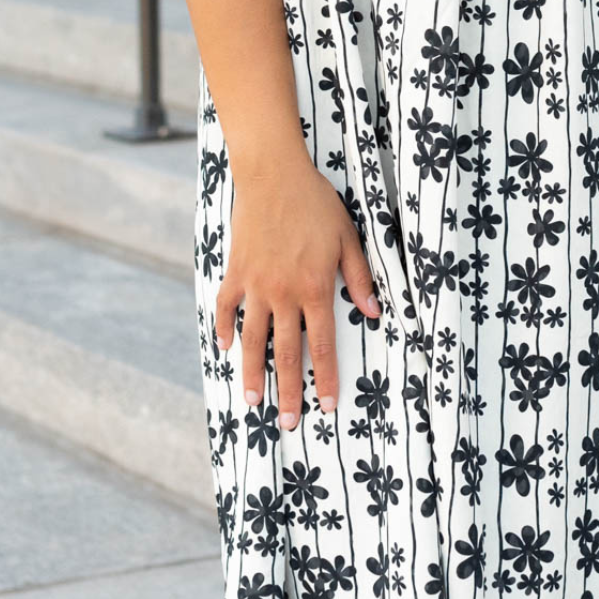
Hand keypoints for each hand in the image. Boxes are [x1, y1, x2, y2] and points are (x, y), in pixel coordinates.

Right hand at [214, 151, 380, 425]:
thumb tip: (374, 313)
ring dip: (253, 373)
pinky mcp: (235, 272)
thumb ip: (359, 277)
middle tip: (288, 423)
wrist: (274, 175)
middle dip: (289, 391)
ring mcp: (256, 284)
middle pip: (287, 352)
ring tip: (253, 403)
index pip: (323, 343)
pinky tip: (224, 348)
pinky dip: (224, 329)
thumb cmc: (316, 204)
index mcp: (315, 287)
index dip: (326, 377)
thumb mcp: (348, 238)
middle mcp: (284, 293)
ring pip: (254, 339)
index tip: (326, 406)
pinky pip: (226, 307)